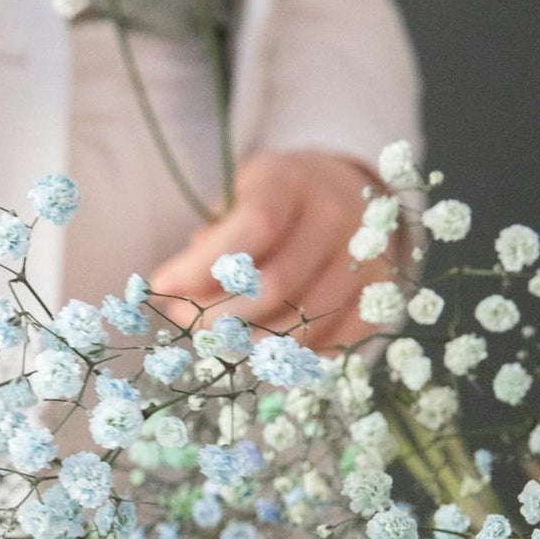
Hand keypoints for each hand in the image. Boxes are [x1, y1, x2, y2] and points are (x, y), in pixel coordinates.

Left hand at [149, 150, 396, 351]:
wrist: (347, 193)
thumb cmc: (275, 201)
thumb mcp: (238, 199)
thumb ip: (209, 242)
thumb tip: (172, 293)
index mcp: (295, 182)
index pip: (253, 228)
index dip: (202, 266)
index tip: (162, 286)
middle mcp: (339, 218)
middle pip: (275, 286)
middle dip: (219, 317)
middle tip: (187, 323)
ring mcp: (367, 262)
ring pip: (301, 326)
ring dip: (249, 345)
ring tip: (219, 338)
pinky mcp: (377, 300)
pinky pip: (328, 345)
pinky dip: (288, 356)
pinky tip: (261, 346)